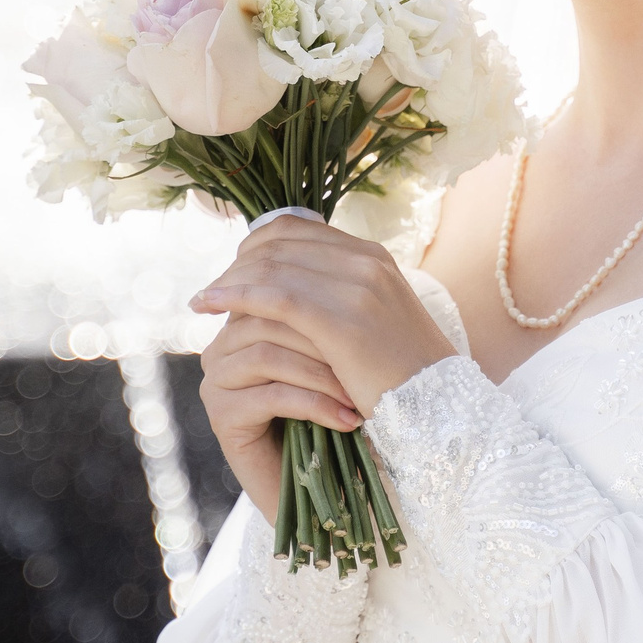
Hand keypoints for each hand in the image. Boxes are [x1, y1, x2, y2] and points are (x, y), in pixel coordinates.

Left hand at [190, 217, 456, 418]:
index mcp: (374, 258)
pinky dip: (235, 296)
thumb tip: (287, 294)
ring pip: (272, 265)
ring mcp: (357, 286)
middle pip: (279, 243)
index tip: (232, 272)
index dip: (255, 246)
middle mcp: (366, 261)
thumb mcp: (373, 327)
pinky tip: (210, 307)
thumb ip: (338, 301)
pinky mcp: (342, 319)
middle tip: (211, 291)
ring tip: (202, 303)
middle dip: (236, 264)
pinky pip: (274, 295)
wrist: (439, 414)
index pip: (298, 228)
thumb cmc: (401, 381)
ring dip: (228, 281)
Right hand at [198, 312, 359, 523]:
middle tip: (369, 361)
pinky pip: (270, 396)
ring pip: (268, 356)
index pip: (278, 291)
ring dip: (323, 375)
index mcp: (246, 320)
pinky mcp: (220, 415)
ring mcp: (216, 380)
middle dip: (325, 340)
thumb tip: (357, 264)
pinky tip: (347, 422)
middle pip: (270, 320)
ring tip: (360, 397)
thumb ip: (330, 314)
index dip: (323, 304)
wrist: (319, 489)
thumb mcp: (336, 359)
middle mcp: (223, 346)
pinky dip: (316, 406)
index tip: (370, 320)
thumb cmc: (334, 415)